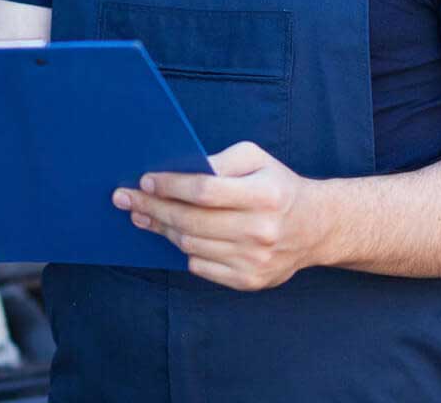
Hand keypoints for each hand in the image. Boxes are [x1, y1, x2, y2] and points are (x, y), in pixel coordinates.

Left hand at [113, 141, 325, 290]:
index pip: (205, 191)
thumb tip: (179, 170)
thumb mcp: (256, 158)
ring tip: (143, 216)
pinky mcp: (250, 281)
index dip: (171, 186)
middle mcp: (261, 230)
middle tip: (126, 199)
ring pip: (191, 245)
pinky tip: (173, 234)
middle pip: (192, 221)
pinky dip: (184, 249)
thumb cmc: (276, 185)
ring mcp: (255, 260)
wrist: (314, 227)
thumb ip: (220, 160)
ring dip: (163, 228)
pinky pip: (201, 266)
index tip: (146, 181)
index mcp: (264, 194)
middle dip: (153, 208)